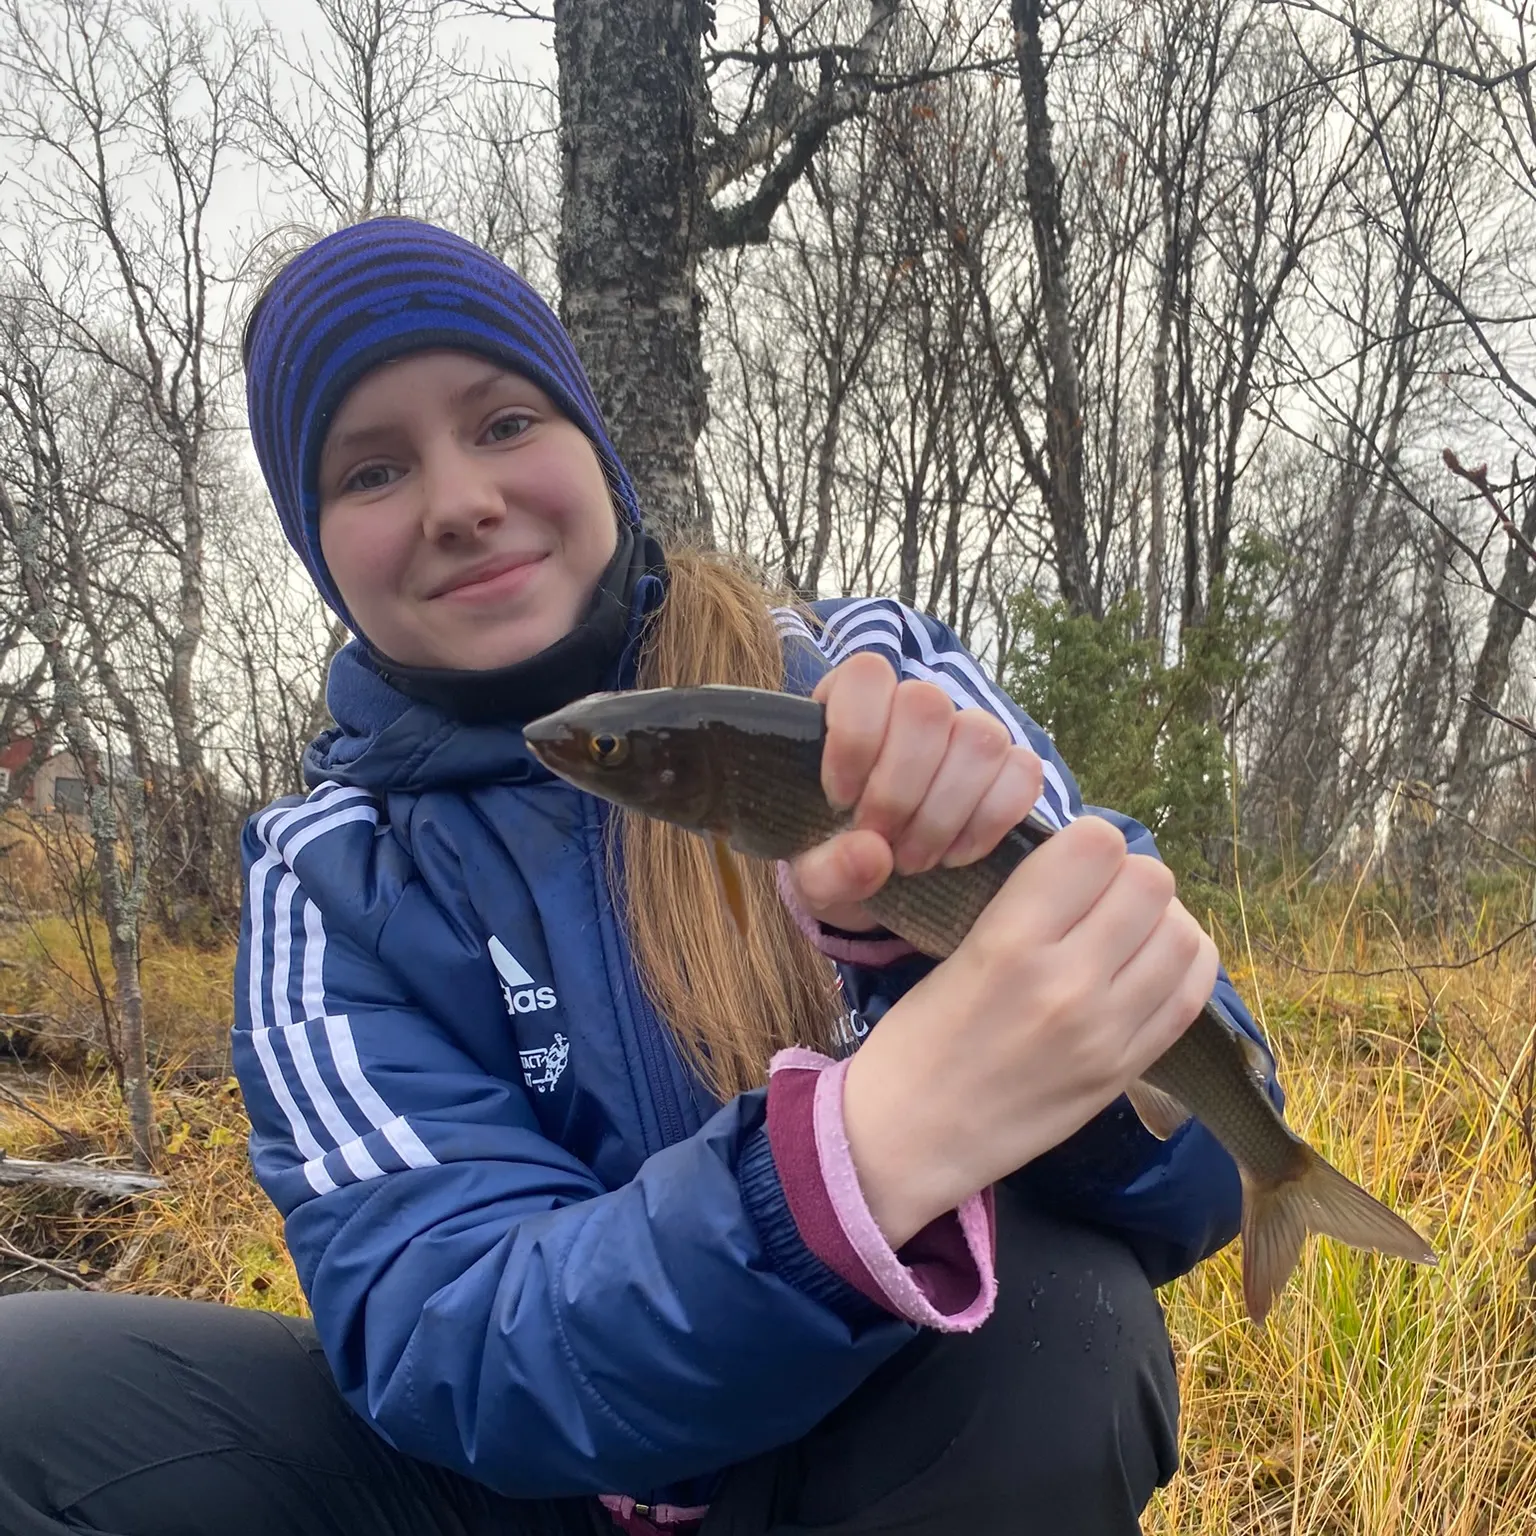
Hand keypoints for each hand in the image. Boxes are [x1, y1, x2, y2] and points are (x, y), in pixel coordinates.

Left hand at [786, 652, 1044, 931]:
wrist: (876, 886)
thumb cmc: (836, 859)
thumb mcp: (810, 877)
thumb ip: (825, 870)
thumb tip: (872, 855)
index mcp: (851, 702)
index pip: (868, 674)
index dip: (856, 735)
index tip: (840, 799)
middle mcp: (914, 705)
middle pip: (927, 705)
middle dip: (900, 788)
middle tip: (880, 838)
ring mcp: (968, 733)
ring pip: (980, 736)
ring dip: (944, 811)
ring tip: (912, 859)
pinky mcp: (1011, 769)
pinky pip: (1023, 773)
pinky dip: (990, 822)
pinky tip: (954, 855)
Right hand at [839, 815, 1218, 1246]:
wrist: (909, 1140)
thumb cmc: (915, 1039)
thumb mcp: (957, 951)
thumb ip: (1027, 908)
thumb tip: (1087, 866)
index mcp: (1010, 942)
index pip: (1097, 846)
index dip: (1088, 842)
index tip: (1070, 863)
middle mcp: (1069, 982)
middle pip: (1151, 882)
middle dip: (1127, 877)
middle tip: (1101, 898)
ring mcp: (1108, 1031)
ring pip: (1182, 934)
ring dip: (1160, 921)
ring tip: (1128, 934)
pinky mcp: (1127, 1070)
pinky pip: (1191, 995)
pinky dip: (1181, 967)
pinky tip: (1150, 966)